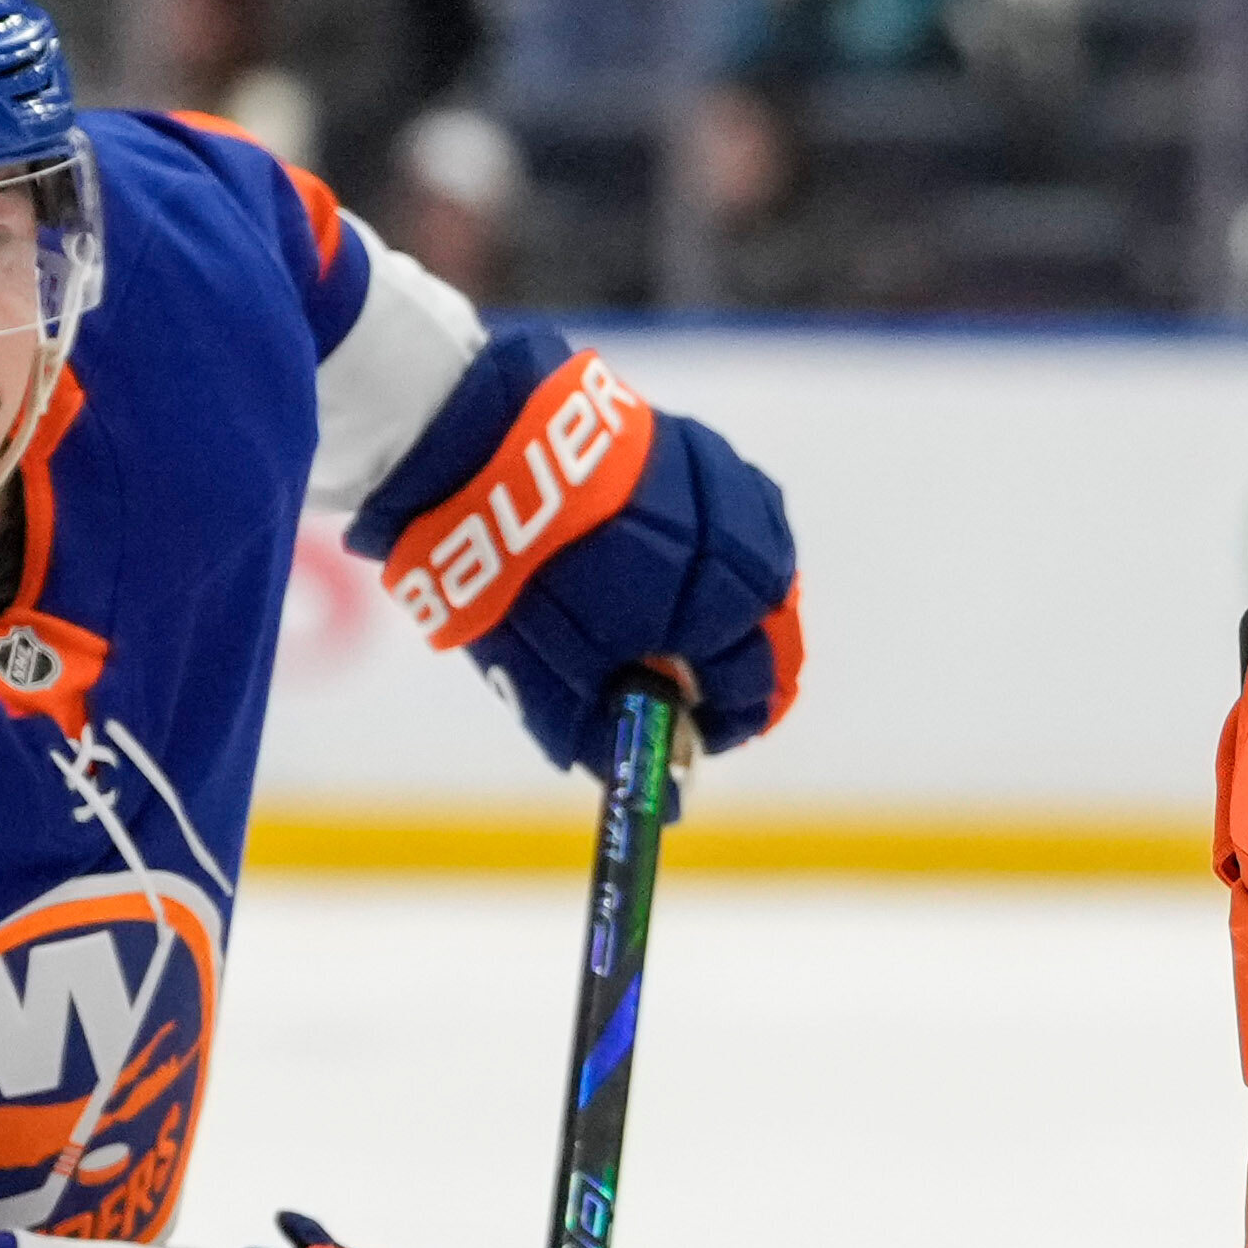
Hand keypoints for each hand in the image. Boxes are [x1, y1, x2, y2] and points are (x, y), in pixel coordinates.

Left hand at [355, 325, 805, 773]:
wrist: (476, 446)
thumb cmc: (519, 576)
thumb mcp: (555, 684)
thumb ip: (619, 741)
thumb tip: (673, 804)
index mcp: (715, 611)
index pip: (757, 686)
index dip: (725, 722)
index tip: (689, 732)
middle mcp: (739, 546)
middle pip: (771, 623)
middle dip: (732, 662)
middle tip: (676, 677)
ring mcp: (723, 487)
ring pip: (759, 563)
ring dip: (728, 600)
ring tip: (669, 614)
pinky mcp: (694, 444)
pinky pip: (732, 509)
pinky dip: (711, 544)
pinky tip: (667, 551)